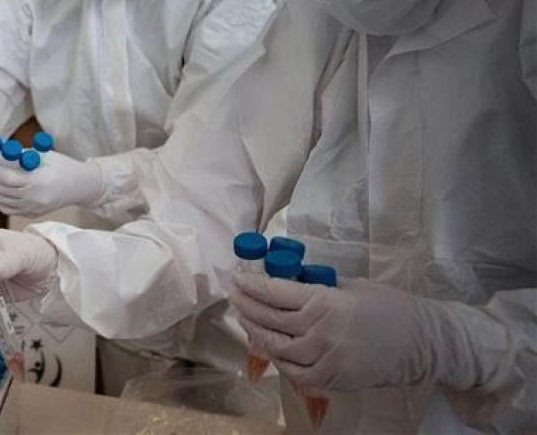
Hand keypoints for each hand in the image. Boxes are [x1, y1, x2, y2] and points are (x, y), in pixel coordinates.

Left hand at [0, 149, 102, 216]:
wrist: (80, 186)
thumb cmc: (62, 166)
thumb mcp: (41, 155)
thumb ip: (17, 157)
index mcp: (39, 183)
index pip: (7, 178)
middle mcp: (34, 199)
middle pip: (1, 190)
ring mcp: (32, 209)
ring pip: (1, 201)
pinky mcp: (31, 214)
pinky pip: (7, 208)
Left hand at [231, 272, 451, 390]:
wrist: (423, 343)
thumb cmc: (390, 307)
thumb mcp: (352, 286)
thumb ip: (319, 287)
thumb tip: (288, 281)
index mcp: (326, 302)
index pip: (276, 293)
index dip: (252, 285)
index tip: (237, 278)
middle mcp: (320, 332)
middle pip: (270, 320)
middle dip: (246, 306)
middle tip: (234, 295)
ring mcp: (325, 359)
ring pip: (277, 348)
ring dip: (257, 333)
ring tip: (246, 320)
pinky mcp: (332, 379)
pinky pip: (295, 372)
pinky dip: (279, 359)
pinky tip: (271, 348)